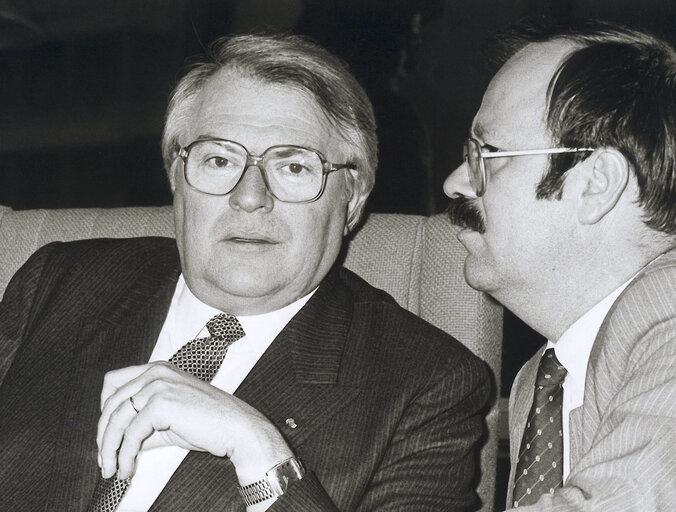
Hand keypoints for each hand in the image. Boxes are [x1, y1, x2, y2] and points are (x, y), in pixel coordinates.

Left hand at [96, 362, 293, 481]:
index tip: (107, 433)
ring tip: (113, 469)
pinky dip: (125, 455)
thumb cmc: (211, 424)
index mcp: (159, 370)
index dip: (104, 410)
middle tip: (105, 460)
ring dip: (109, 449)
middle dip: (103, 436)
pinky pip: (130, 433)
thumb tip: (121, 443)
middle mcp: (156, 372)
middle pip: (110, 402)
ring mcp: (159, 385)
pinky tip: (128, 468)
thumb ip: (145, 424)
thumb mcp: (171, 419)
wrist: (237, 429)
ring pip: (116, 419)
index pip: (113, 382)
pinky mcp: (161, 403)